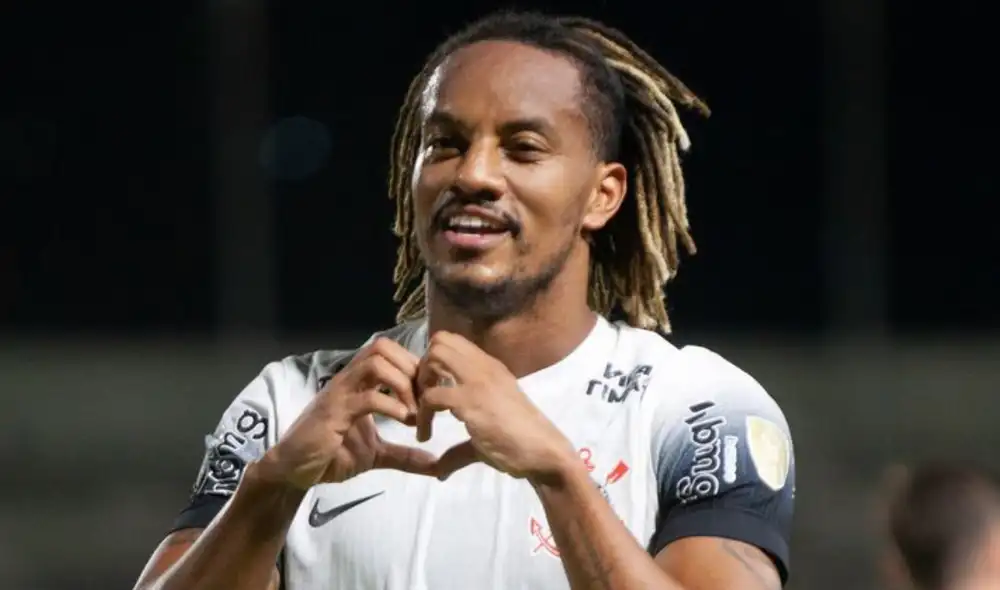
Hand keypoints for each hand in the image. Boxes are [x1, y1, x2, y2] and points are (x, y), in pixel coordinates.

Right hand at [259, 338, 436, 489]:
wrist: (293, 472)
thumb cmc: (332, 456)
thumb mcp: (376, 455)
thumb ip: (405, 455)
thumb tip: (436, 464)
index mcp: (359, 383)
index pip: (390, 352)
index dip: (414, 366)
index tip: (429, 394)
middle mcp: (349, 380)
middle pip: (383, 347)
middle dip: (411, 369)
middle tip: (425, 400)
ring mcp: (340, 393)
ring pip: (376, 363)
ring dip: (403, 384)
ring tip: (414, 412)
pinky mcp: (334, 413)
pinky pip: (367, 397)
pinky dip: (392, 406)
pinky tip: (404, 422)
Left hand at [415, 331, 575, 482]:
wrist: (544, 453)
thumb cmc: (522, 443)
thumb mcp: (486, 433)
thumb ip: (460, 445)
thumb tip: (438, 470)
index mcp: (490, 368)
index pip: (454, 342)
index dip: (434, 364)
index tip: (431, 392)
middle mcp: (484, 367)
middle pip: (440, 341)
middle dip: (423, 369)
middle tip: (423, 399)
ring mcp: (478, 381)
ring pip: (434, 357)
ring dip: (420, 384)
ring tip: (422, 413)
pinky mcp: (471, 401)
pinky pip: (431, 396)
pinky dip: (421, 416)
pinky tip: (425, 436)